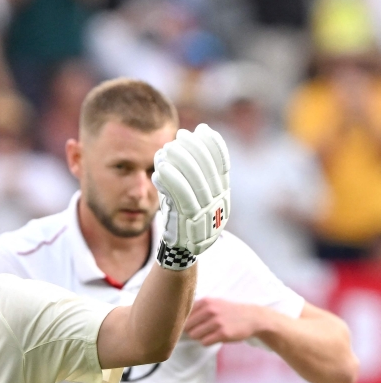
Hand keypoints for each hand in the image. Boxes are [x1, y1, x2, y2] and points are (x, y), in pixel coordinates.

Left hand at [152, 124, 230, 268]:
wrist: (181, 253)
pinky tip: (159, 170)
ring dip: (180, 163)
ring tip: (167, 149)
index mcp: (223, 197)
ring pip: (195, 184)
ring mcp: (204, 215)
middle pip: (208, 172)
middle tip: (180, 135)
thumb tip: (194, 141)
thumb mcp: (193, 196)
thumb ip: (196, 174)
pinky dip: (171, 182)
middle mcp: (218, 206)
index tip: (202, 129)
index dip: (214, 146)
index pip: (222, 167)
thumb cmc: (182, 218)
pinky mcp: (187, 223)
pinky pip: (180, 199)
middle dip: (194, 150)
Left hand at [184, 297, 265, 345]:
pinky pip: (204, 342)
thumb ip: (198, 308)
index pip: (184, 314)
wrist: (252, 318)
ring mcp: (217, 322)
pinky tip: (213, 338)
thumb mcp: (214, 303)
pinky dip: (206, 342)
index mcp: (205, 302)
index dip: (183, 322)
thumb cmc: (229, 311)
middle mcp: (210, 310)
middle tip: (200, 331)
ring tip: (208, 334)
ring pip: (194, 335)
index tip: (188, 325)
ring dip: (199, 337)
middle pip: (187, 326)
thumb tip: (178, 318)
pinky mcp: (223, 333)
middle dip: (191, 330)